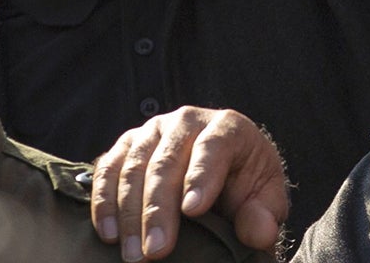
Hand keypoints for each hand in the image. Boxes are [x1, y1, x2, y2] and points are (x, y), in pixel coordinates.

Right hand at [91, 107, 287, 259]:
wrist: (221, 169)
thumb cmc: (244, 183)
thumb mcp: (264, 197)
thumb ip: (264, 214)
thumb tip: (259, 233)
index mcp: (228, 126)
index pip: (214, 145)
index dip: (202, 176)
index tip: (193, 210)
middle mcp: (187, 121)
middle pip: (167, 161)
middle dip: (158, 209)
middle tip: (156, 251)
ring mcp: (153, 130)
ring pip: (134, 167)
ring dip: (129, 214)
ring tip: (132, 254)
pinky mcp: (127, 145)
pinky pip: (108, 170)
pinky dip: (104, 202)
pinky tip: (108, 235)